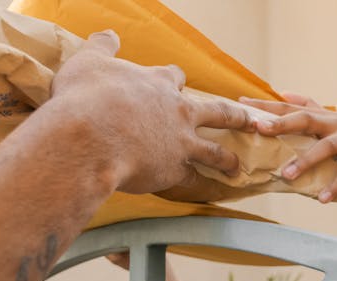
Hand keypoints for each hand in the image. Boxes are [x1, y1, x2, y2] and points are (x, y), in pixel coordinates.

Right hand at [51, 30, 254, 193]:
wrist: (89, 137)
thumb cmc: (87, 97)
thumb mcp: (89, 61)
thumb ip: (103, 47)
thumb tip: (108, 34)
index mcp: (159, 83)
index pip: (175, 77)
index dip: (174, 80)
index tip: (176, 81)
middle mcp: (178, 111)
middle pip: (217, 112)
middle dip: (235, 117)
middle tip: (249, 121)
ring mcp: (182, 142)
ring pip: (215, 151)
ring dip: (227, 159)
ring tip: (237, 166)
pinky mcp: (176, 169)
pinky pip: (194, 180)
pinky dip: (200, 185)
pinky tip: (206, 190)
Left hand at [239, 93, 336, 202]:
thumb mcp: (331, 117)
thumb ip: (308, 104)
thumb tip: (282, 92)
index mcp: (321, 117)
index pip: (288, 108)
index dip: (265, 106)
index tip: (240, 104)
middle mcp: (333, 123)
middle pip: (305, 119)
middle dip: (281, 123)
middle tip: (259, 128)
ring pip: (326, 147)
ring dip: (306, 161)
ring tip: (287, 175)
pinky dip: (336, 186)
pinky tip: (322, 199)